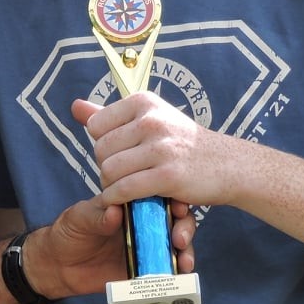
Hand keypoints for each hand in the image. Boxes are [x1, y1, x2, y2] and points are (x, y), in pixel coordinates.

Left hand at [28, 192, 195, 298]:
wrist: (58, 266)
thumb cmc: (69, 232)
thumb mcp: (79, 218)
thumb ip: (97, 215)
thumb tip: (115, 211)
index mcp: (131, 204)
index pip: (159, 196)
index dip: (174, 198)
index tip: (179, 206)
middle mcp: (144, 224)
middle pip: (175, 221)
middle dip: (185, 228)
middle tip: (180, 239)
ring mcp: (146, 247)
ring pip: (176, 246)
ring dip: (185, 252)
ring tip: (184, 261)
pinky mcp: (144, 270)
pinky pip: (166, 270)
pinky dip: (177, 273)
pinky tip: (180, 275)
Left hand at [72, 94, 243, 212]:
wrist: (228, 164)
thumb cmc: (183, 143)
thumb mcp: (150, 118)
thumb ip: (109, 115)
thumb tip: (75, 106)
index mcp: (143, 102)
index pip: (96, 126)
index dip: (103, 144)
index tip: (120, 153)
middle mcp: (151, 120)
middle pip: (100, 150)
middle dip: (106, 167)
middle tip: (123, 175)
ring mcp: (160, 147)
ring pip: (109, 171)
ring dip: (111, 185)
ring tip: (126, 187)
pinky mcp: (167, 175)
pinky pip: (124, 189)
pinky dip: (117, 198)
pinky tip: (123, 201)